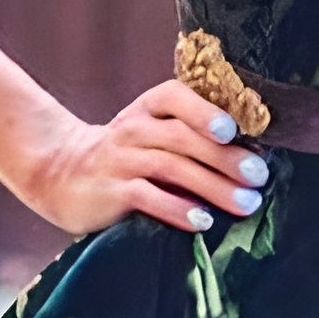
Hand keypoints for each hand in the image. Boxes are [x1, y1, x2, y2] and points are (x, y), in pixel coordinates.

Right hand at [20, 77, 273, 237]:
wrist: (59, 173)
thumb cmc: (126, 156)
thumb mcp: (151, 133)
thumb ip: (190, 137)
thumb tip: (252, 159)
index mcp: (147, 109)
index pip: (175, 97)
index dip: (204, 111)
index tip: (234, 130)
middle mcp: (133, 129)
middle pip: (182, 137)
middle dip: (225, 157)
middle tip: (258, 177)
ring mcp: (120, 160)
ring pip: (171, 167)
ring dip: (213, 186)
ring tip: (245, 204)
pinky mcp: (110, 192)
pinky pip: (148, 198)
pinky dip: (178, 209)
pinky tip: (203, 221)